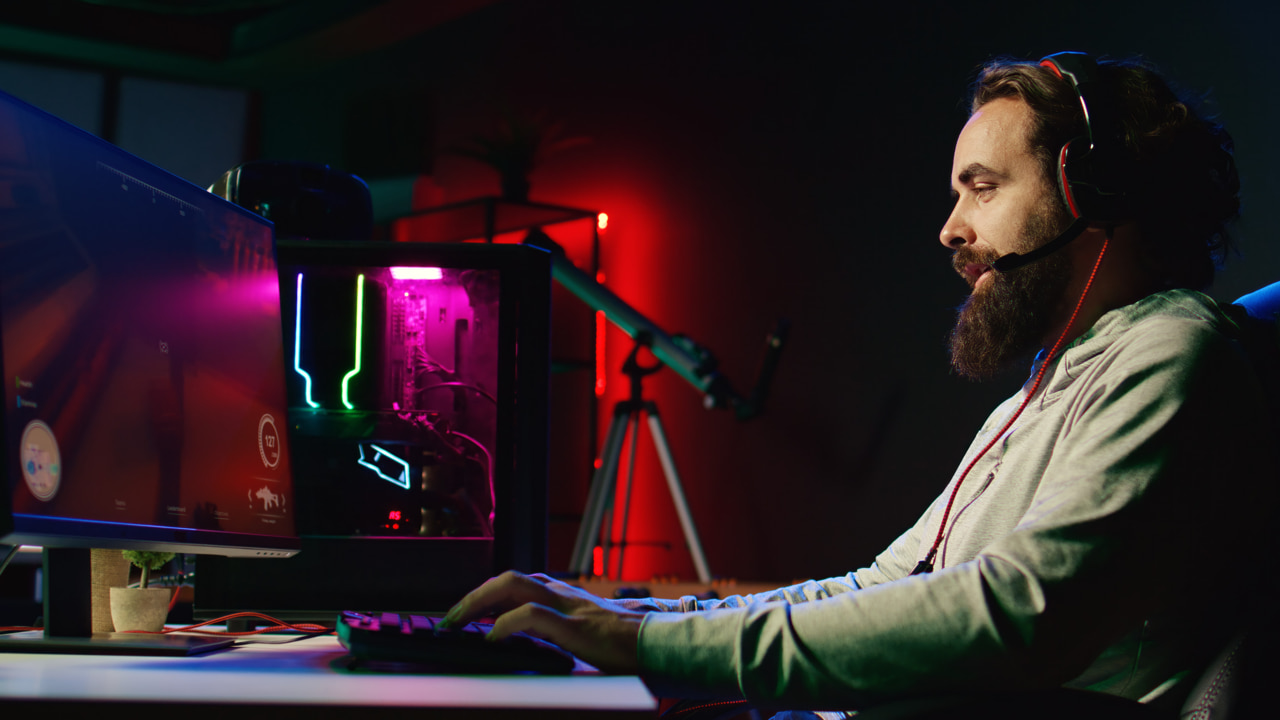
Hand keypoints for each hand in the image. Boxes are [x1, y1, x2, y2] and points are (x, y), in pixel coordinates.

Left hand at [441, 571, 644, 673]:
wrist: (666, 645)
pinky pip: (532, 617)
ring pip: (514, 585)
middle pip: (509, 578)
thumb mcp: (592, 635)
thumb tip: (532, 644)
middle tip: (451, 618)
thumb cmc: (633, 645)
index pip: (520, 584)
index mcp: (568, 598)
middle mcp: (565, 596)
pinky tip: (492, 639)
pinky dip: (505, 626)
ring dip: (478, 602)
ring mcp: (570, 609)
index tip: (465, 614)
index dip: (488, 595)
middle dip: (474, 595)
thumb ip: (566, 634)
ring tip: (458, 622)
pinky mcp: (576, 628)